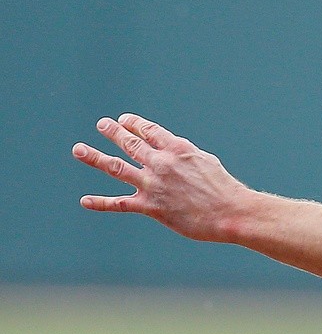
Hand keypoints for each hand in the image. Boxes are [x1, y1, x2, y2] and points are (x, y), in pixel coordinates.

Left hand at [72, 113, 249, 241]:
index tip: (124, 120)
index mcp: (177, 149)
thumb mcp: (205, 161)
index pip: (149, 131)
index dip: (134, 124)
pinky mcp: (151, 207)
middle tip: (102, 125)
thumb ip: (184, 155)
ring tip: (79, 150)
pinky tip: (85, 201)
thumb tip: (170, 154)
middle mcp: (161, 163)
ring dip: (95, 157)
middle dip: (113, 132)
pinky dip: (101, 203)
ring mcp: (153, 185)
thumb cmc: (224, 188)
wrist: (230, 212)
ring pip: (116, 167)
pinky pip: (120, 203)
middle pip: (130, 144)